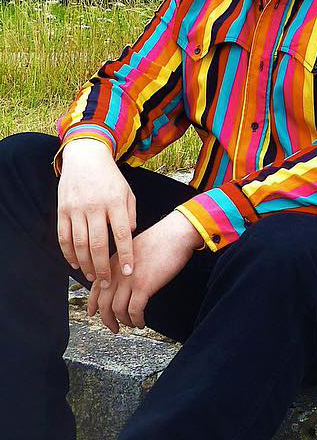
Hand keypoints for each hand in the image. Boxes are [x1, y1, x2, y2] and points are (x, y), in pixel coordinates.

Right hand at [57, 138, 136, 286]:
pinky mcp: (62, 210)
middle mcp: (95, 206)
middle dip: (103, 267)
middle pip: (98, 244)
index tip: (129, 272)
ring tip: (92, 277)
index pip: (122, 234)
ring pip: (79, 243)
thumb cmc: (111, 179)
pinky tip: (75, 264)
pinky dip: (68, 253)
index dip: (126, 255)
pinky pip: (64, 237)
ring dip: (85, 264)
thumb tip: (129, 237)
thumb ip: (130, 215)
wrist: (85, 157)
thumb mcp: (128, 193)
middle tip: (107, 282)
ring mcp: (76, 208)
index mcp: (115, 202)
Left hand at [87, 210, 203, 332]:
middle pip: (103, 303)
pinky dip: (136, 320)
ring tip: (132, 324)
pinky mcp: (143, 286)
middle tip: (114, 327)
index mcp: (113, 262)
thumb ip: (123, 265)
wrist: (175, 234)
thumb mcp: (133, 249)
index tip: (94, 313)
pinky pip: (134, 311)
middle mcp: (117, 272)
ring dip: (123, 322)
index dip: (93, 304)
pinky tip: (141, 322)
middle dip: (106, 319)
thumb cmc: (160, 240)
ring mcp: (128, 279)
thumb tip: (123, 282)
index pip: (95, 287)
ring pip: (117, 310)